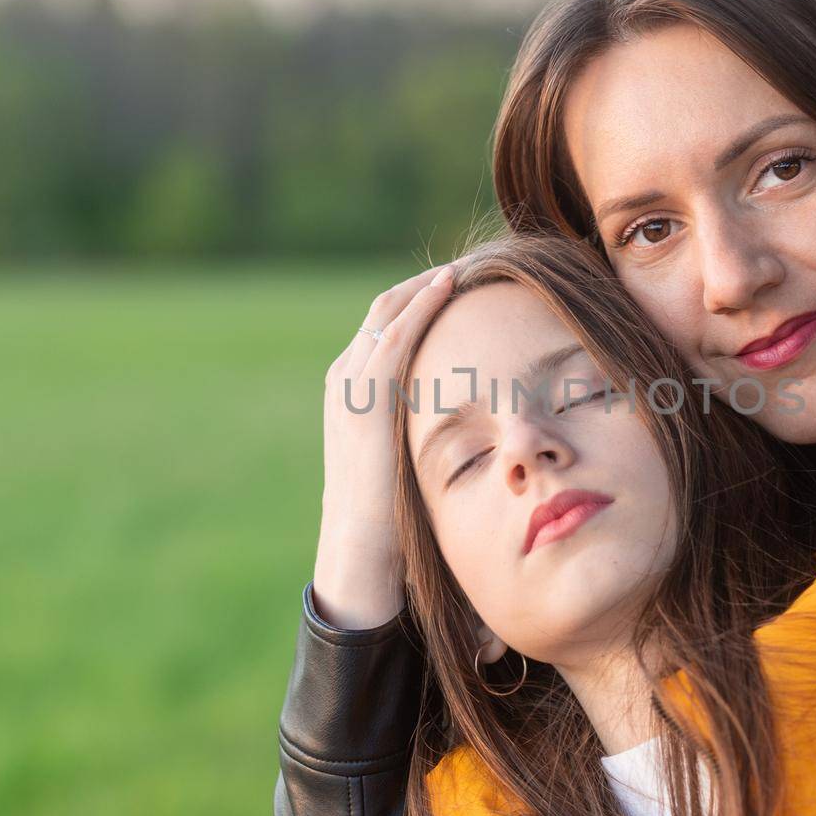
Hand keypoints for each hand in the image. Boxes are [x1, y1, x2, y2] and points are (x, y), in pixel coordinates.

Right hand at [312, 262, 457, 628]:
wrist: (360, 552)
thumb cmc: (394, 520)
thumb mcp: (409, 460)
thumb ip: (425, 432)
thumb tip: (471, 428)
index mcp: (351, 391)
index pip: (387, 327)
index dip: (423, 300)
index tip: (464, 283)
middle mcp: (344, 378)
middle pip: (386, 308)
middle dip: (427, 283)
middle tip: (471, 263)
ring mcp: (349, 384)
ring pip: (389, 311)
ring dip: (428, 283)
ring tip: (468, 262)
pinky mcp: (364, 397)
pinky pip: (395, 335)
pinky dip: (422, 303)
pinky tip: (452, 285)